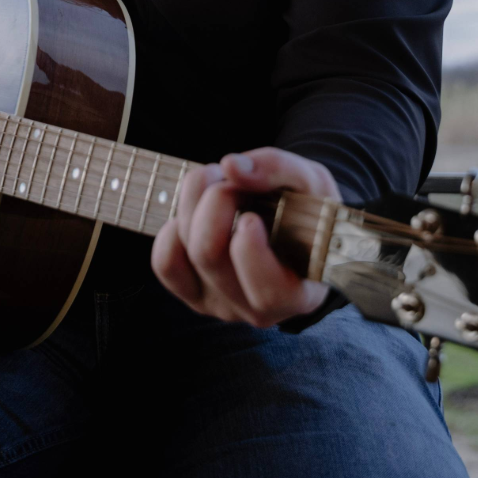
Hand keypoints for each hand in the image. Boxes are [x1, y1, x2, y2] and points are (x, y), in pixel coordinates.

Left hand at [151, 147, 339, 326]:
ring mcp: (222, 305)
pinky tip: (196, 213)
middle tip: (233, 180)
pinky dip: (172, 230)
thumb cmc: (306, 208)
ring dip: (194, 202)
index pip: (268, 291)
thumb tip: (231, 167)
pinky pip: (166, 264)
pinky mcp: (194, 295)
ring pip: (186, 251)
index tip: (251, 217)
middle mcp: (258, 310)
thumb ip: (279, 169)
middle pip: (210, 256)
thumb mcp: (311, 182)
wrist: (292, 225)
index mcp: (299, 293)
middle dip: (216, 201)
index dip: (250, 251)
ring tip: (217, 183)